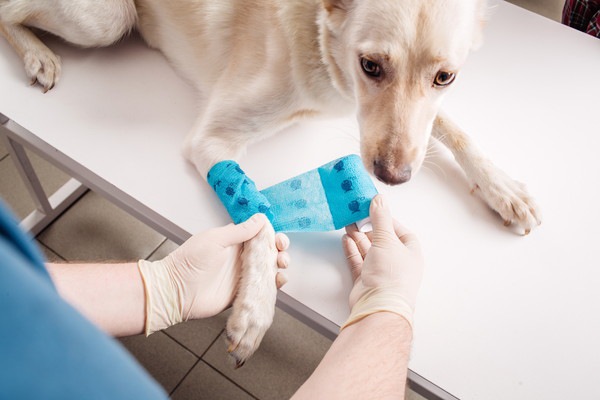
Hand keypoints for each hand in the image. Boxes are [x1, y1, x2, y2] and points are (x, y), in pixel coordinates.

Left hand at [138, 214, 289, 334]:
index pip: (260, 236)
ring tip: (281, 265)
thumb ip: (239, 231)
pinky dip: (274, 285)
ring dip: (280, 266)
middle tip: (281, 252)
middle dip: (280, 251)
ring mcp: (244, 277)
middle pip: (269, 252)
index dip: (273, 236)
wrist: (176, 291)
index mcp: (235, 242)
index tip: (278, 239)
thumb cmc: (189, 262)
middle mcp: (241, 259)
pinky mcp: (244, 294)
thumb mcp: (215, 239)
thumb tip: (260, 219)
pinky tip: (278, 281)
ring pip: (270, 270)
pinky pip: (264, 288)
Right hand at [341, 194, 423, 328]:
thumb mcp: (386, 239)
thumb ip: (381, 218)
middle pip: (383, 240)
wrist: (379, 305)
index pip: (400, 231)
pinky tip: (346, 240)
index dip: (387, 220)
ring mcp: (381, 272)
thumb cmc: (391, 274)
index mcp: (410, 253)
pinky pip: (358, 261)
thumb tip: (379, 199)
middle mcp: (397, 263)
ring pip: (369, 250)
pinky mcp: (366, 280)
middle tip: (357, 216)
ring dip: (358, 237)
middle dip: (369, 228)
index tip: (374, 210)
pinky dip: (352, 250)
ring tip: (348, 224)